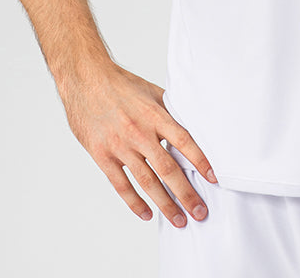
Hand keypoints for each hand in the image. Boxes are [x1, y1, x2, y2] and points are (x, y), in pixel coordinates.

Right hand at [58, 63, 216, 226]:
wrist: (85, 80)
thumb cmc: (120, 84)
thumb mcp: (151, 91)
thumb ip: (169, 110)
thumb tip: (191, 123)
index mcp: (155, 115)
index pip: (183, 141)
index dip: (200, 161)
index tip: (213, 178)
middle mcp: (139, 132)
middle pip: (168, 168)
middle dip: (186, 193)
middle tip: (200, 212)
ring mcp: (120, 146)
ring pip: (147, 182)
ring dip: (165, 204)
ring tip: (179, 220)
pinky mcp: (102, 155)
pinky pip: (121, 184)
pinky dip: (134, 202)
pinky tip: (146, 214)